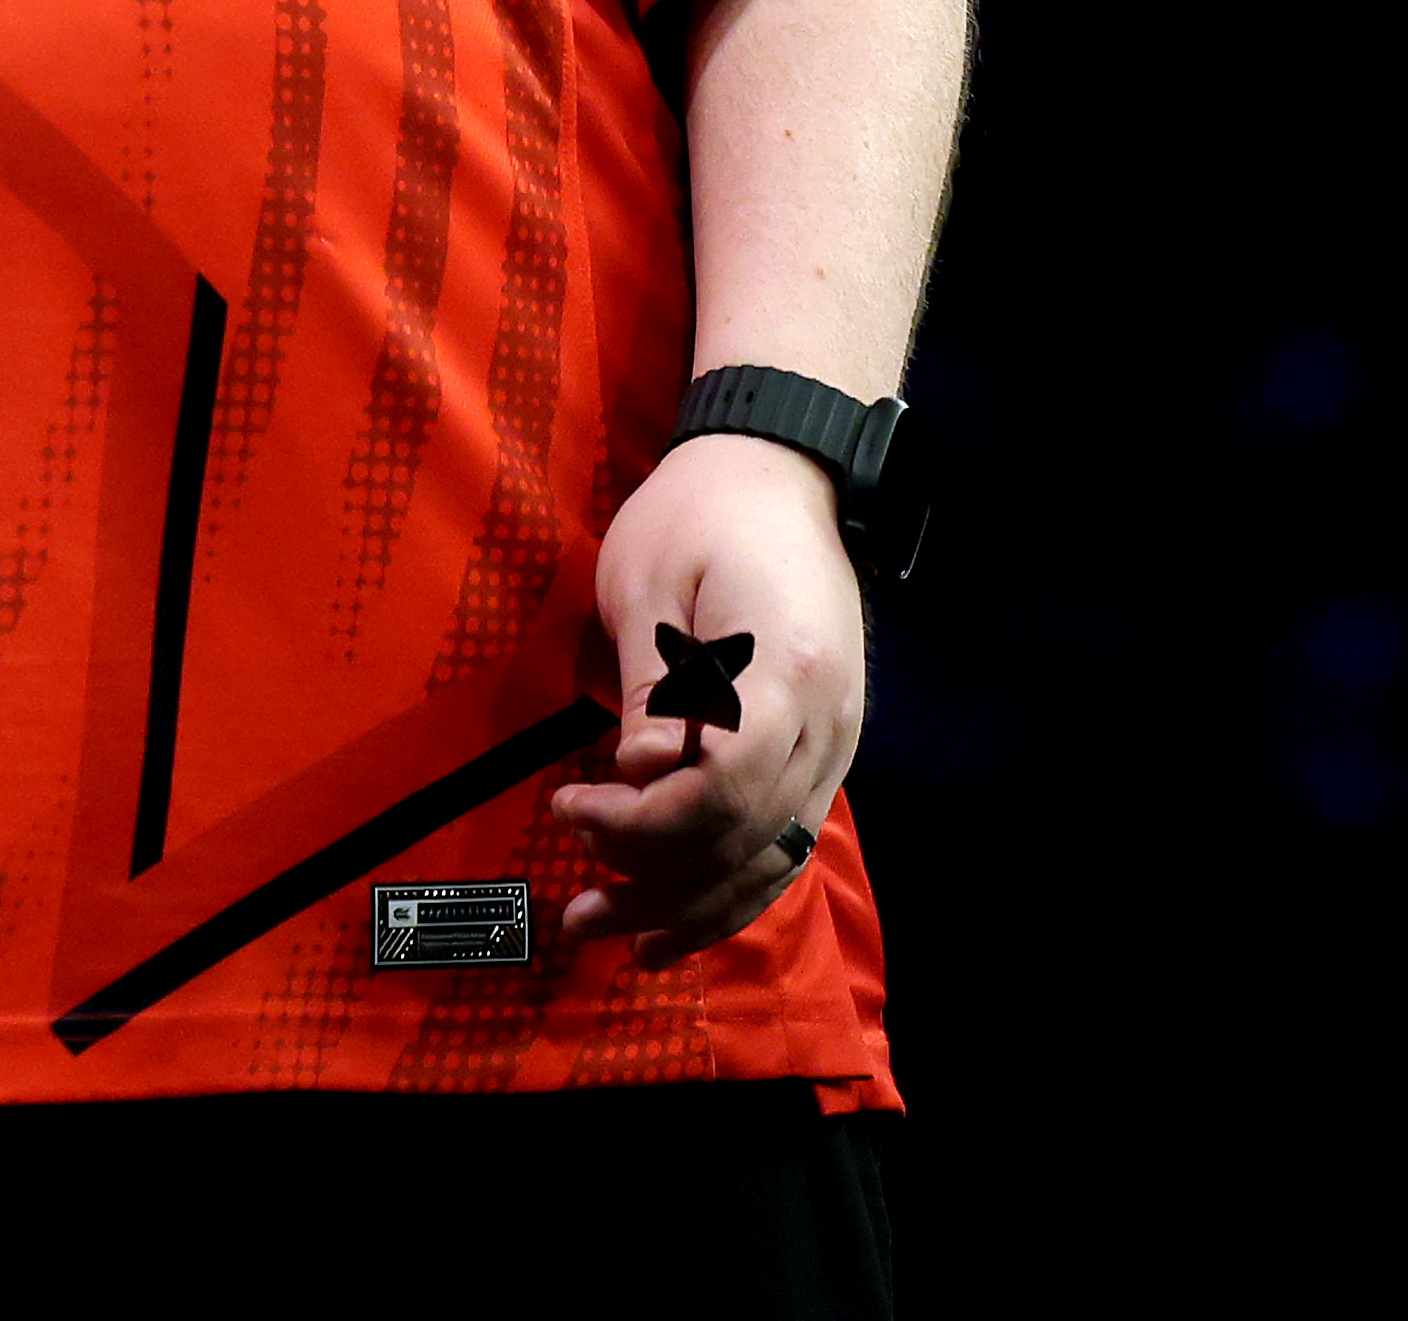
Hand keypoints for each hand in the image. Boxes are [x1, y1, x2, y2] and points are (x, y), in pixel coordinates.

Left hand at [548, 430, 864, 962]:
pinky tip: (677, 926)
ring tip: (608, 934)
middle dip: (653, 881)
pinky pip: (785, 843)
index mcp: (787, 672)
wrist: (780, 472)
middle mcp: (830, 723)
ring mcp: (836, 743)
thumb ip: (651, 687)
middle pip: (747, 838)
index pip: (726, 787)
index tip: (570, 809)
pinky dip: (732, 891)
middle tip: (571, 901)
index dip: (645, 821)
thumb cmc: (699, 513)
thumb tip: (637, 775)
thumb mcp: (650, 585)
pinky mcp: (823, 752)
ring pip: (772, 858)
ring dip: (689, 906)